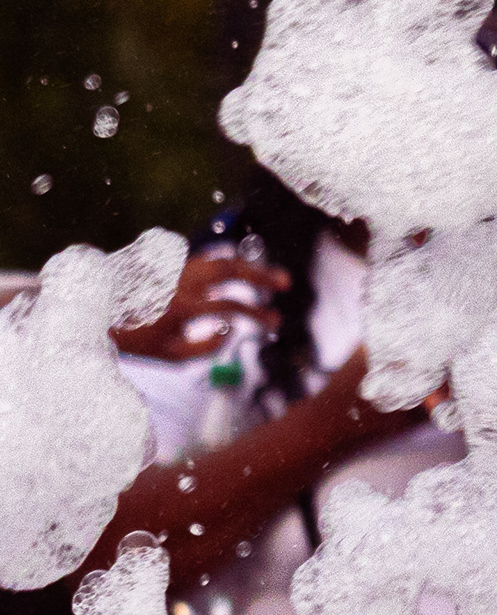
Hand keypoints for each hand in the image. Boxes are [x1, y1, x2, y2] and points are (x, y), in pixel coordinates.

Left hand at [109, 253, 287, 360]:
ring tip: (266, 275)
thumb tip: (230, 330)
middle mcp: (179, 282)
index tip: (274, 322)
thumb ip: (206, 346)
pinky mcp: (167, 267)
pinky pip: (201, 261)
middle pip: (229, 269)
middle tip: (284, 282)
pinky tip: (237, 269)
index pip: (232, 306)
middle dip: (260, 275)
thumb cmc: (133, 340)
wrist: (94, 316)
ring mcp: (172, 271)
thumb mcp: (171, 355)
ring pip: (216, 259)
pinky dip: (223, 264)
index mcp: (183, 306)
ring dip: (245, 266)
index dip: (258, 314)